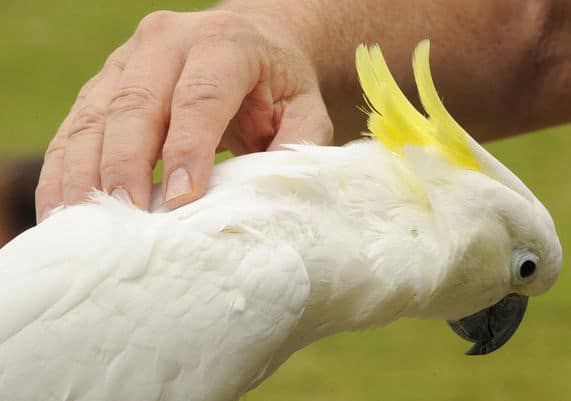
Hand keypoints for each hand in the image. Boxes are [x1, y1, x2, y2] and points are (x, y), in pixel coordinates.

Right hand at [36, 9, 332, 220]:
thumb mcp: (304, 109)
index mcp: (224, 43)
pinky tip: (59, 208)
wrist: (250, 43)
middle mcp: (168, 41)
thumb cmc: (277, 86)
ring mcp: (128, 59)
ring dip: (84, 171)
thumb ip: (298, 145)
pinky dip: (63, 169)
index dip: (187, 148)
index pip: (199, 96)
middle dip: (126, 164)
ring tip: (83, 221)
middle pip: (136, 103)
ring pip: (94, 115)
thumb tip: (270, 194)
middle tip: (126, 215)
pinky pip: (74, 126)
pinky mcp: (104, 83)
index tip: (179, 199)